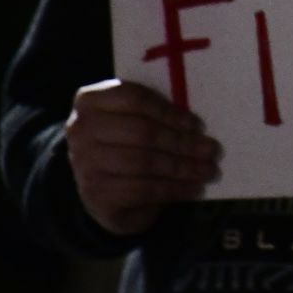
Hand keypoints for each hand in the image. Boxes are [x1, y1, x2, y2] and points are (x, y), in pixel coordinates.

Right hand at [65, 79, 220, 235]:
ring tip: (209, 169)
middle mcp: (80, 130)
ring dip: (183, 167)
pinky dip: (173, 189)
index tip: (197, 124)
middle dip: (182, 142)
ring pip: (144, 162)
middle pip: (142, 132)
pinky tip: (193, 188)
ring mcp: (84, 163)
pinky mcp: (95, 193)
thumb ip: (155, 112)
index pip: (134, 99)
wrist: (101, 187)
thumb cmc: (125, 143)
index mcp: (89, 101)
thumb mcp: (133, 119)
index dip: (169, 112)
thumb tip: (198, 126)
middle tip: (212, 150)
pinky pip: (142, 190)